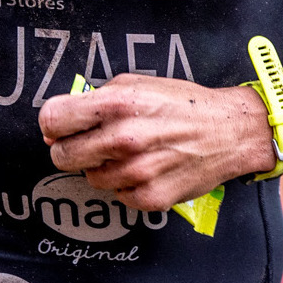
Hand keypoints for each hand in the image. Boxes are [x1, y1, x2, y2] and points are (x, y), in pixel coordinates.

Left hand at [37, 73, 272, 211]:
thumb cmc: (181, 104)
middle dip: (70, 148)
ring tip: (130, 151)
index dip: (53, 124)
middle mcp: (124, 138)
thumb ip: (93, 101)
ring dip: (103, 166)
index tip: (60, 126)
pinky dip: (126, 184)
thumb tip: (55, 127)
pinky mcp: (150, 197)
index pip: (53, 120)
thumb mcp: (136, 85)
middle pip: (62, 156)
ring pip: (91, 177)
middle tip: (91, 142)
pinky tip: (147, 167)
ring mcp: (137, 171)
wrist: (229, 131)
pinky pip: (117, 195)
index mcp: (117, 103)